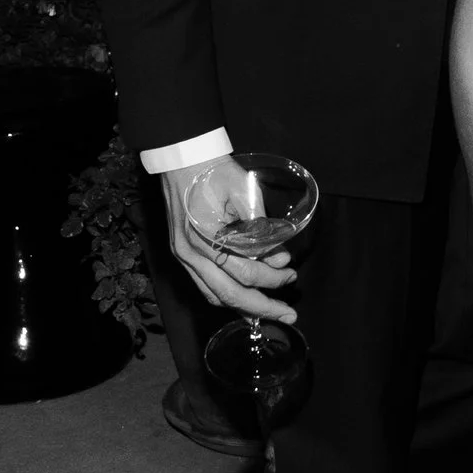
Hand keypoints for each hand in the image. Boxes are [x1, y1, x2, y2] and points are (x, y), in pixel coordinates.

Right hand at [168, 152, 297, 324]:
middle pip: (229, 294)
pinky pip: (203, 285)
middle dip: (262, 307)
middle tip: (288, 315)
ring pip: (214, 295)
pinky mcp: (181, 253)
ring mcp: (183, 255)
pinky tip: (241, 299)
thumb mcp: (245, 190)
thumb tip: (277, 253)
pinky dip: (224, 295)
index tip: (291, 271)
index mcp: (207, 238)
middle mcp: (191, 253)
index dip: (272, 276)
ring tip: (267, 311)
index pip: (245, 272)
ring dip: (243, 306)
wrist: (182, 156)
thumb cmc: (215, 170)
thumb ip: (259, 224)